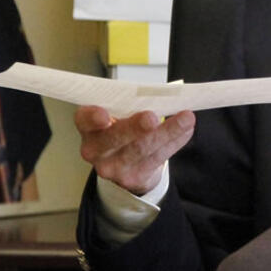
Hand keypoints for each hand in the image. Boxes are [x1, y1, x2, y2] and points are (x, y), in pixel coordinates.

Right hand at [74, 105, 194, 194]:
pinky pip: (157, 158)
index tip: (104, 115)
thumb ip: (131, 103)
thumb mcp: (118, 113)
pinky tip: (186, 130)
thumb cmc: (121, 127)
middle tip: (152, 118)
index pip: (85, 120)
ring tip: (185, 119)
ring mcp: (113, 167)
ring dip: (166, 132)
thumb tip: (163, 93)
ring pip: (141, 149)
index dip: (93, 117)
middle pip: (114, 138)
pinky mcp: (134, 178)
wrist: (124, 164)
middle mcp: (95, 150)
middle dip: (135, 127)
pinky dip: (174, 141)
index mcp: (88, 127)